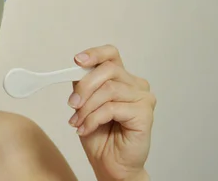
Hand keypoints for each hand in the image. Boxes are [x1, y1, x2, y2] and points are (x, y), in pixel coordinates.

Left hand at [67, 45, 154, 180]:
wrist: (110, 163)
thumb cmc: (100, 134)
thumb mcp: (84, 104)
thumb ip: (83, 85)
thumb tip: (75, 69)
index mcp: (121, 78)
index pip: (111, 54)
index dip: (94, 54)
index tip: (76, 60)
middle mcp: (135, 84)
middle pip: (108, 69)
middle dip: (84, 86)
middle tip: (71, 104)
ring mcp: (143, 98)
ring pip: (109, 89)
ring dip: (87, 107)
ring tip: (77, 122)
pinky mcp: (145, 113)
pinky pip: (112, 108)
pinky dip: (93, 119)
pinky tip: (86, 129)